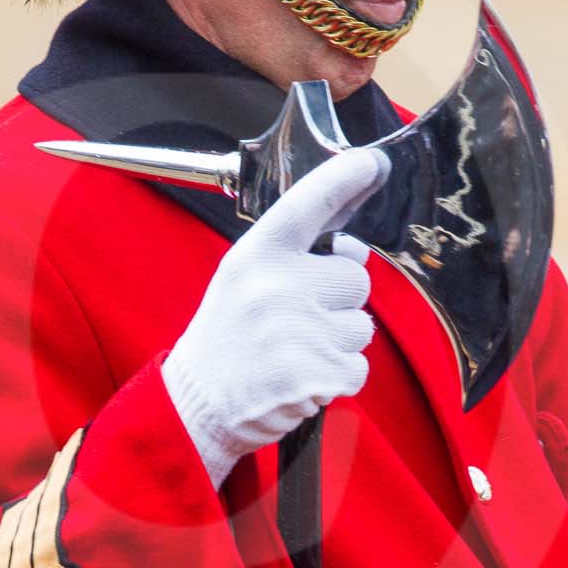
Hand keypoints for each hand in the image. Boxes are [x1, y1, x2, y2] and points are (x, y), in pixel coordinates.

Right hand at [162, 149, 388, 486]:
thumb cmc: (226, 339)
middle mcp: (278, 287)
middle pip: (356, 277)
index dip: (343, 179)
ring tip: (296, 352)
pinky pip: (359, 367)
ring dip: (339, 342)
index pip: (307, 204)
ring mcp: (300, 332)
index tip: (371, 163)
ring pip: (363, 326)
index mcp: (257, 257)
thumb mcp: (242, 280)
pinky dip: (338, 377)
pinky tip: (303, 378)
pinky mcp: (318, 374)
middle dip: (339, 300)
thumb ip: (291, 258)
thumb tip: (354, 248)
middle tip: (299, 320)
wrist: (196, 405)